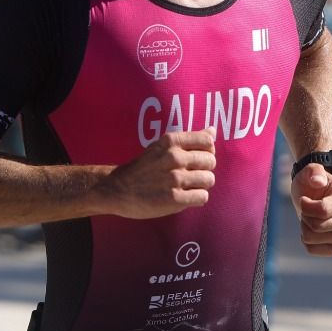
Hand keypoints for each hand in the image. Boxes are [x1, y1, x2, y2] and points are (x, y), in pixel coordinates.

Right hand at [100, 129, 216, 218]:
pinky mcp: (175, 199)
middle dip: (204, 169)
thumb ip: (188, 139)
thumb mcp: (161, 146)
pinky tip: (185, 197)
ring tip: (187, 187)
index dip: (207, 151)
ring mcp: (174, 179)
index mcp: (171, 141)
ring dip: (201, 185)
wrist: (118, 190)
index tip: (197, 158)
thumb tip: (213, 131)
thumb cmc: (143, 167)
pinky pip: (203, 197)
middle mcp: (174, 158)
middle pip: (210, 161)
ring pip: (209, 180)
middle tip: (190, 175)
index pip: (207, 141)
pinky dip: (197, 198)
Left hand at [291, 164, 331, 255]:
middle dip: (305, 217)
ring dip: (304, 228)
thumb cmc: (312, 182)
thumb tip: (318, 182)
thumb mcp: (310, 171)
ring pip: (313, 239)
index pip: (323, 210)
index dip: (306, 206)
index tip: (304, 199)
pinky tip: (310, 231)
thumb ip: (314, 171)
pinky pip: (314, 250)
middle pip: (318, 226)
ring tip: (309, 218)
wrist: (313, 195)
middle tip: (307, 209)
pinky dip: (306, 242)